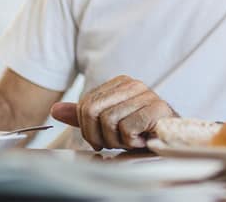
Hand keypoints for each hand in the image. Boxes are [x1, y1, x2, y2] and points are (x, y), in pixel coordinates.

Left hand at [50, 75, 175, 149]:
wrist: (170, 142)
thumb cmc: (140, 132)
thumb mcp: (107, 124)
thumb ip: (83, 116)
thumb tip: (56, 110)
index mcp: (119, 83)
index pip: (84, 105)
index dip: (88, 130)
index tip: (103, 139)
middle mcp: (133, 84)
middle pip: (92, 112)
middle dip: (100, 136)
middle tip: (116, 142)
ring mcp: (147, 94)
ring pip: (109, 121)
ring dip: (118, 141)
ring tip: (132, 139)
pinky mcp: (158, 108)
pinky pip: (127, 128)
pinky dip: (132, 141)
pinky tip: (143, 139)